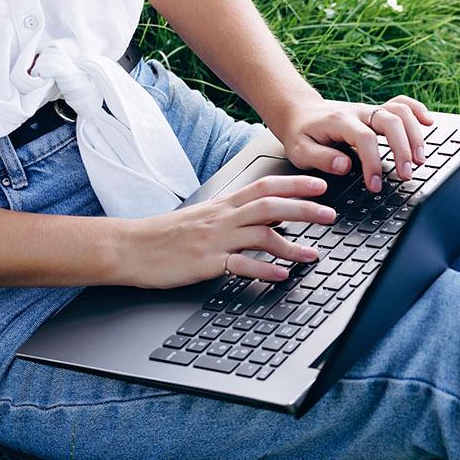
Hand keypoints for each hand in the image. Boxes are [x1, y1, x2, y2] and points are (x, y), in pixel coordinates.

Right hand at [116, 174, 335, 287]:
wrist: (130, 247)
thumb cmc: (168, 234)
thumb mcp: (207, 217)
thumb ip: (238, 215)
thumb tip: (273, 215)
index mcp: (223, 204)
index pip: (265, 186)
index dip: (295, 183)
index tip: (321, 184)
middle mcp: (222, 218)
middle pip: (270, 206)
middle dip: (303, 208)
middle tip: (330, 215)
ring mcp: (215, 239)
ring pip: (261, 235)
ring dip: (291, 245)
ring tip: (313, 254)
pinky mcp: (206, 262)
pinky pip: (240, 265)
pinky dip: (263, 270)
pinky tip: (281, 276)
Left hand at [270, 94, 433, 191]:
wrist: (299, 113)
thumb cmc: (301, 135)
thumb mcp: (299, 151)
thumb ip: (320, 158)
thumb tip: (345, 165)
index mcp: (339, 121)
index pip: (364, 138)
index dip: (373, 162)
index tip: (375, 185)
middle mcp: (358, 112)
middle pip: (390, 121)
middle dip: (403, 149)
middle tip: (406, 175)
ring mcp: (370, 110)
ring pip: (400, 112)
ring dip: (415, 134)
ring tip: (420, 160)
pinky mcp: (377, 112)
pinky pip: (402, 103)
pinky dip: (418, 111)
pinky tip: (428, 123)